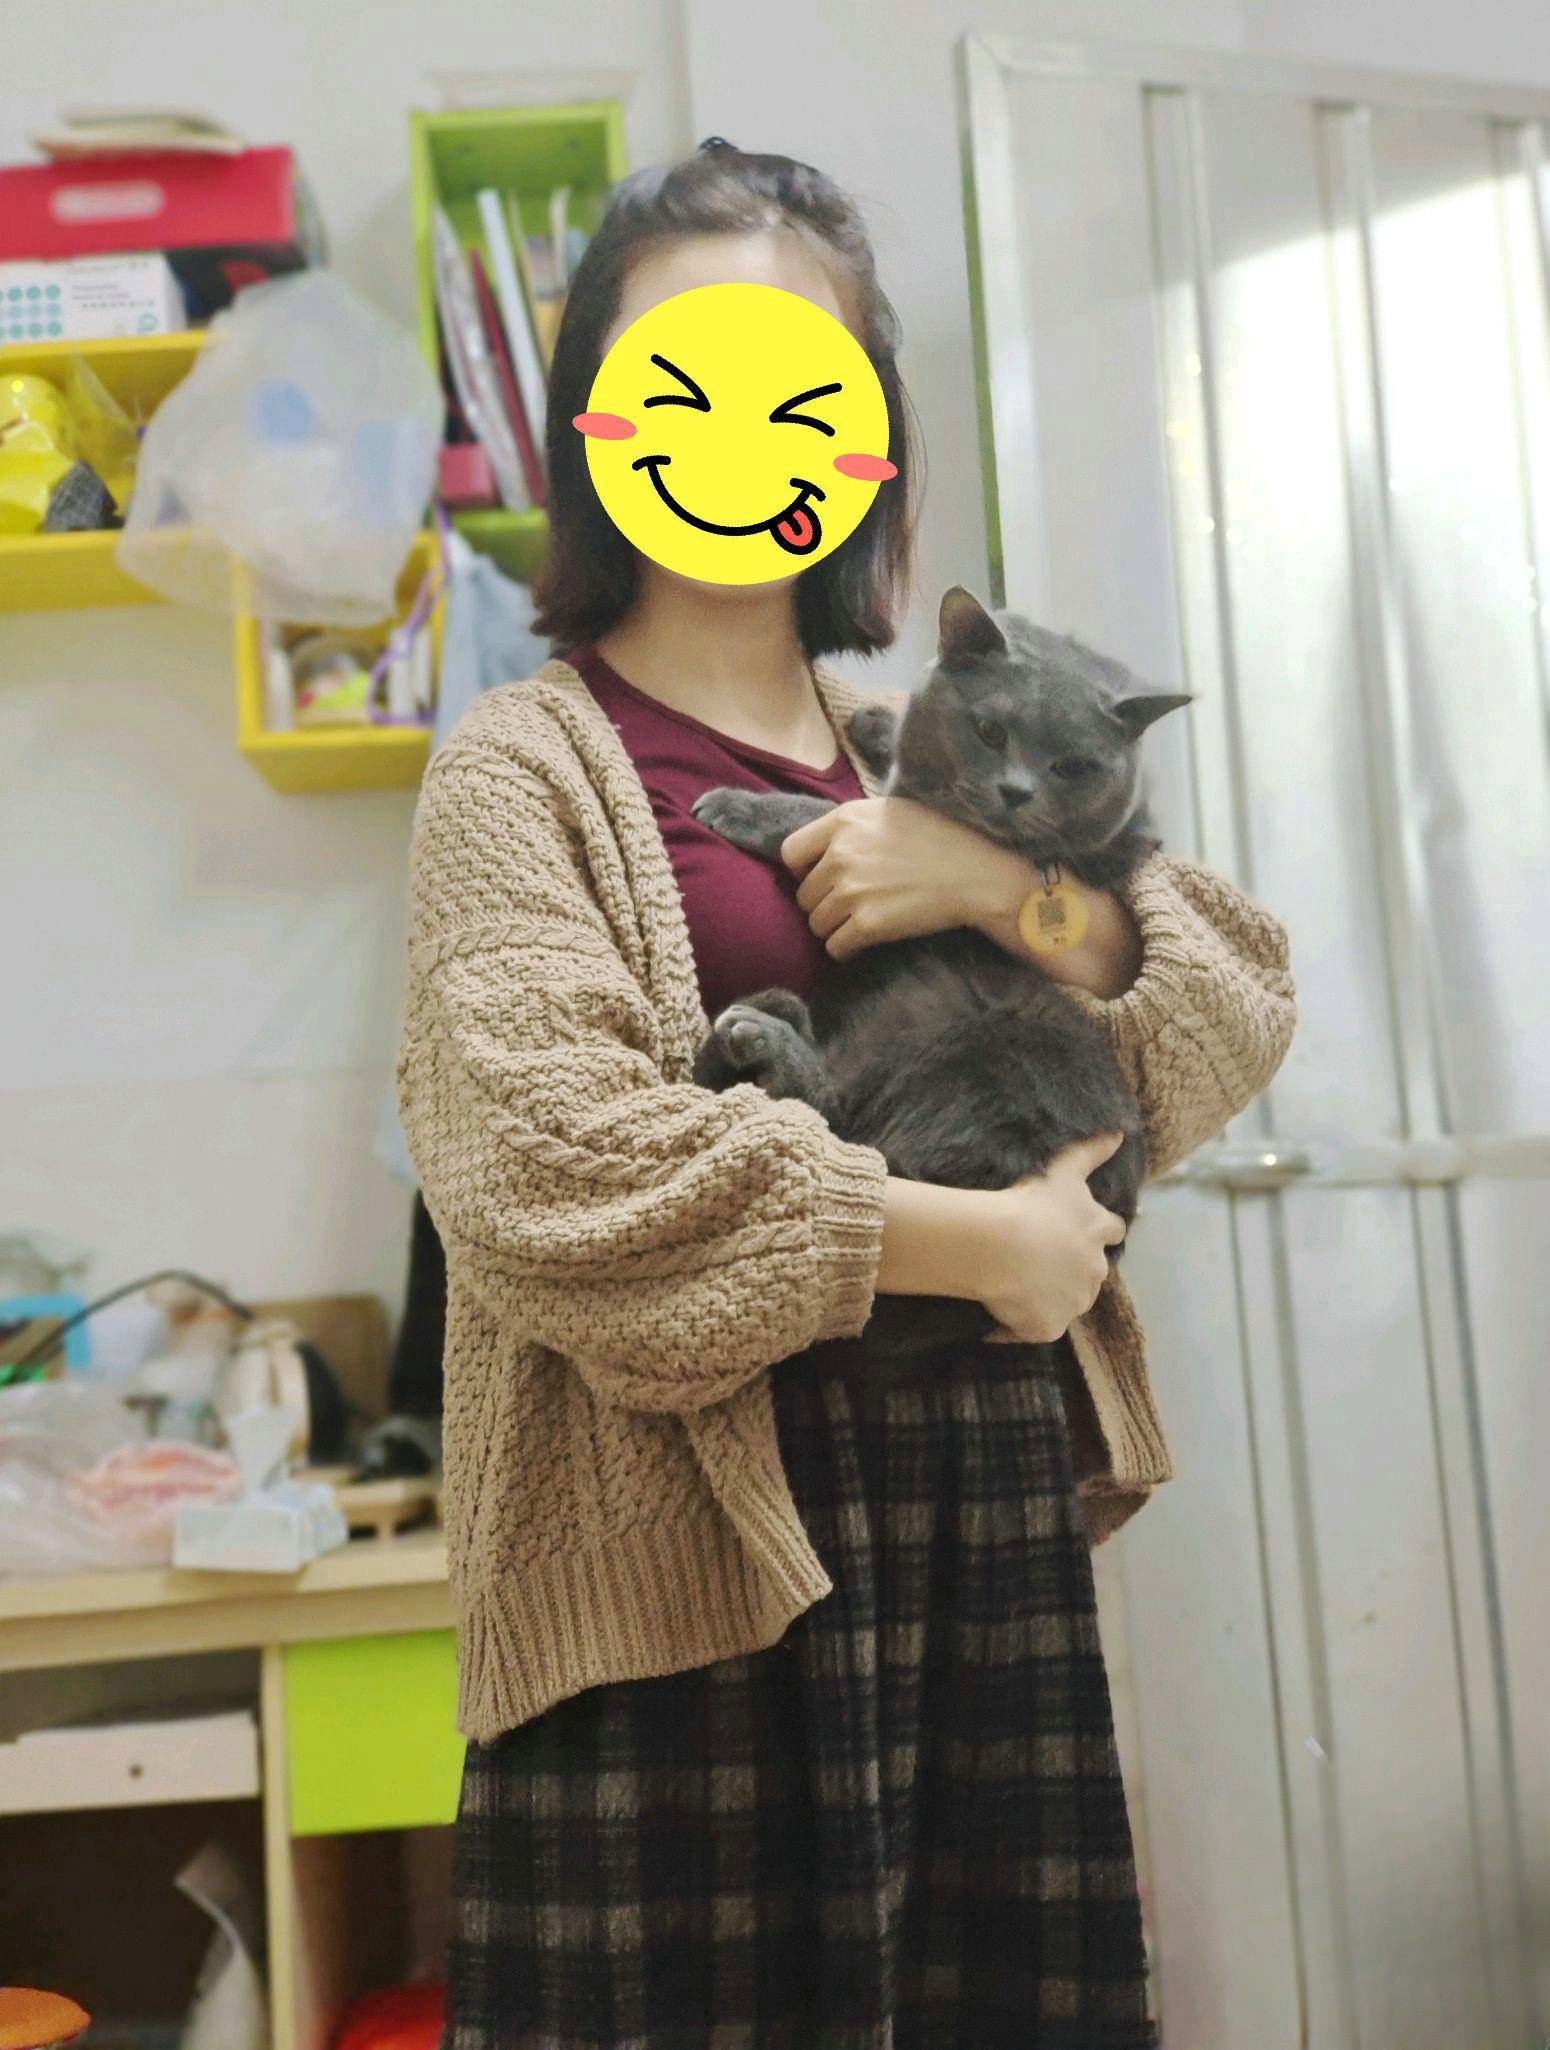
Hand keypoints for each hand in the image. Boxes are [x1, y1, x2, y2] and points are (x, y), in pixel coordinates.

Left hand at [780, 796, 1011, 960]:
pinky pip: (835, 947)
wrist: (973, 875)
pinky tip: (863, 940)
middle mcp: (840, 855)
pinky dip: (846, 949)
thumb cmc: (938, 838)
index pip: (790, 853)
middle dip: (822, 902)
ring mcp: (851, 891)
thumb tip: (822, 846)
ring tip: (859, 921)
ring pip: (816, 924)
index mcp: (844, 822)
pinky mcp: (867, 924)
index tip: (822, 877)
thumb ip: (851, 825)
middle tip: (850, 904)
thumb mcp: (889, 811)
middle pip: (803, 894)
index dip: (803, 870)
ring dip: (834, 927)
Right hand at [976, 1133, 1127, 1342]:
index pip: (1112, 1230)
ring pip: (1069, 1303)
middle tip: (1045, 1260)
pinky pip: (1035, 1330)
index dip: (1099, 1231)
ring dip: (1054, 1297)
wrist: (1001, 1246)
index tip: (1084, 1231)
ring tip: (1021, 1287)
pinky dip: (1020, 1325)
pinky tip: (998, 1320)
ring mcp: (1073, 1303)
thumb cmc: (1030, 1203)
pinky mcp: (1048, 1328)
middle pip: (1094, 1272)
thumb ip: (1092, 1152)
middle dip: (1077, 1267)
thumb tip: (1121, 1134)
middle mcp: (1093, 1270)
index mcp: (1097, 1230)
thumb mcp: (1064, 1170)